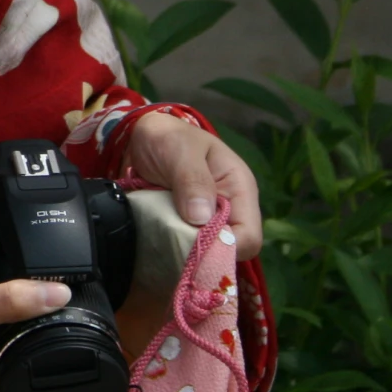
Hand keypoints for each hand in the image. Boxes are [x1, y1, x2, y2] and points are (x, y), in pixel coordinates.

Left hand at [125, 112, 263, 258]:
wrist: (143, 135)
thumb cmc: (168, 136)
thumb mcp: (180, 150)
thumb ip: (192, 179)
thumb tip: (201, 218)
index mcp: (239, 190)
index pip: (249, 236)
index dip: (225, 247)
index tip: (194, 248)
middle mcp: (228, 211)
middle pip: (228, 252)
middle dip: (201, 256)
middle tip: (171, 249)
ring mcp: (206, 222)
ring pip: (204, 255)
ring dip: (182, 256)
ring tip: (158, 247)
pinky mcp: (184, 229)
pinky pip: (183, 251)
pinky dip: (169, 252)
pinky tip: (154, 248)